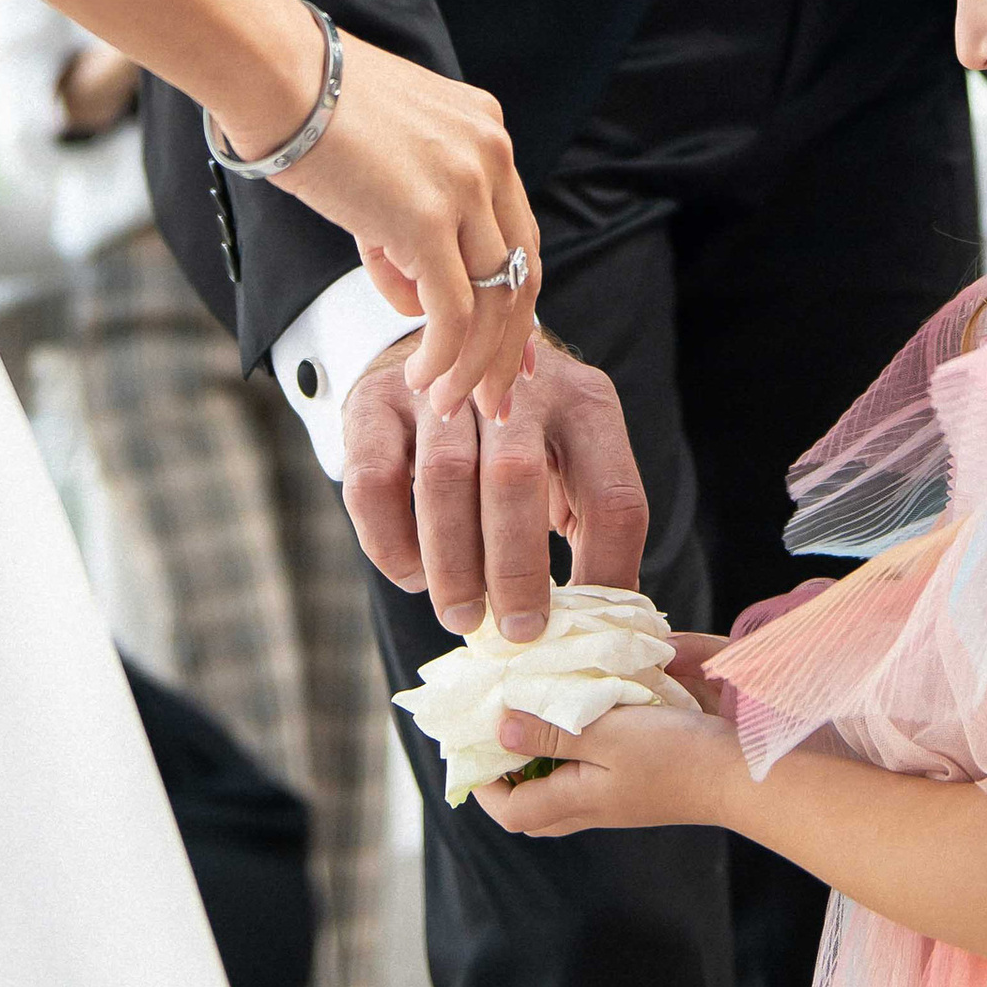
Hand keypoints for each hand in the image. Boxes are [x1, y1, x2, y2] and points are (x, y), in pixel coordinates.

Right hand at [231, 32, 538, 424]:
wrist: (276, 73)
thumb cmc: (308, 104)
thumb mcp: (385, 152)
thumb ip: (409, 217)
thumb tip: (416, 290)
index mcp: (484, 133)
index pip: (518, 231)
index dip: (517, 296)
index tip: (513, 346)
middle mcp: (490, 155)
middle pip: (522, 270)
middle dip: (510, 345)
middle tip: (496, 396)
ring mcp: (465, 186)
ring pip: (494, 300)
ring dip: (473, 363)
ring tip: (446, 402)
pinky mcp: (428, 219)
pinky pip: (454, 311)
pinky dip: (443, 357)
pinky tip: (419, 379)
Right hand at [343, 333, 646, 641]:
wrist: (445, 354)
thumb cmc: (520, 437)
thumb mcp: (571, 462)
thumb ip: (588, 524)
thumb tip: (601, 619)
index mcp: (586, 404)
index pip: (612, 494)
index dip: (605, 571)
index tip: (586, 626)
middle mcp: (516, 385)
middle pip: (517, 476)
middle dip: (516, 568)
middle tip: (516, 632)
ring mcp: (440, 389)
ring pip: (445, 477)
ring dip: (454, 563)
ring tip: (463, 617)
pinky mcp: (375, 403)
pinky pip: (374, 481)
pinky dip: (392, 543)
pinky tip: (412, 574)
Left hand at [471, 697, 743, 837]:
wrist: (741, 774)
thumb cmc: (673, 754)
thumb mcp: (606, 735)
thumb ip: (552, 733)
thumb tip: (499, 731)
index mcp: (578, 802)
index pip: (512, 812)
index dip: (484, 784)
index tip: (475, 743)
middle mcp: (595, 808)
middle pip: (534, 807)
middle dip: (510, 774)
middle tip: (504, 726)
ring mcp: (621, 798)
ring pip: (564, 789)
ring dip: (546, 756)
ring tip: (541, 711)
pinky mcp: (644, 784)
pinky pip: (595, 773)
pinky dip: (581, 747)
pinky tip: (590, 712)